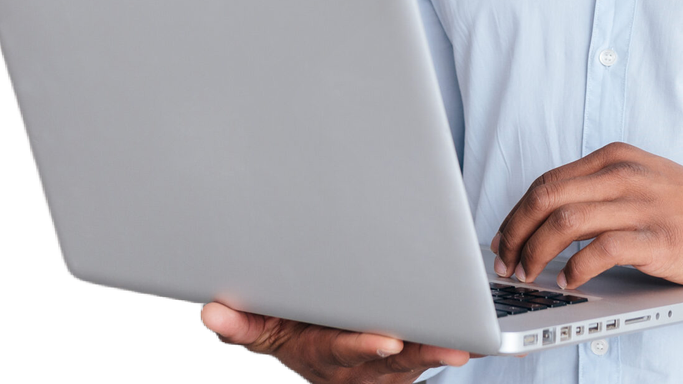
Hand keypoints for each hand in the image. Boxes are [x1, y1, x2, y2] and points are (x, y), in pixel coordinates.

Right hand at [200, 301, 479, 381]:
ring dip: (439, 351)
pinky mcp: (405, 359)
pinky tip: (473, 332)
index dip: (364, 348)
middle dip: (418, 354)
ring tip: (465, 343)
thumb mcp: (262, 332)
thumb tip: (210, 313)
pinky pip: (427, 352)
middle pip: (390, 361)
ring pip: (415, 360)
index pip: (343, 352)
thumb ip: (241, 325)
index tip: (385, 342)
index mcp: (320, 357)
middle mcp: (355, 368)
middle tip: (448, 349)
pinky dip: (447, 343)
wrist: (313, 349)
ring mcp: (383, 368)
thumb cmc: (290, 330)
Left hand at [489, 142, 682, 289]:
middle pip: (546, 197)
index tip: (502, 240)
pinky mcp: (658, 238)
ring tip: (528, 273)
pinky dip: (576, 267)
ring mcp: (641, 205)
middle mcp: (623, 175)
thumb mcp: (640, 180)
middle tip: (505, 261)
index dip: (516, 213)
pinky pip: (602, 250)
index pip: (546, 181)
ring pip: (565, 220)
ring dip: (536, 251)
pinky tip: (568, 281)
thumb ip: (599, 191)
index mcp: (614, 158)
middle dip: (515, 232)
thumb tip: (545, 220)